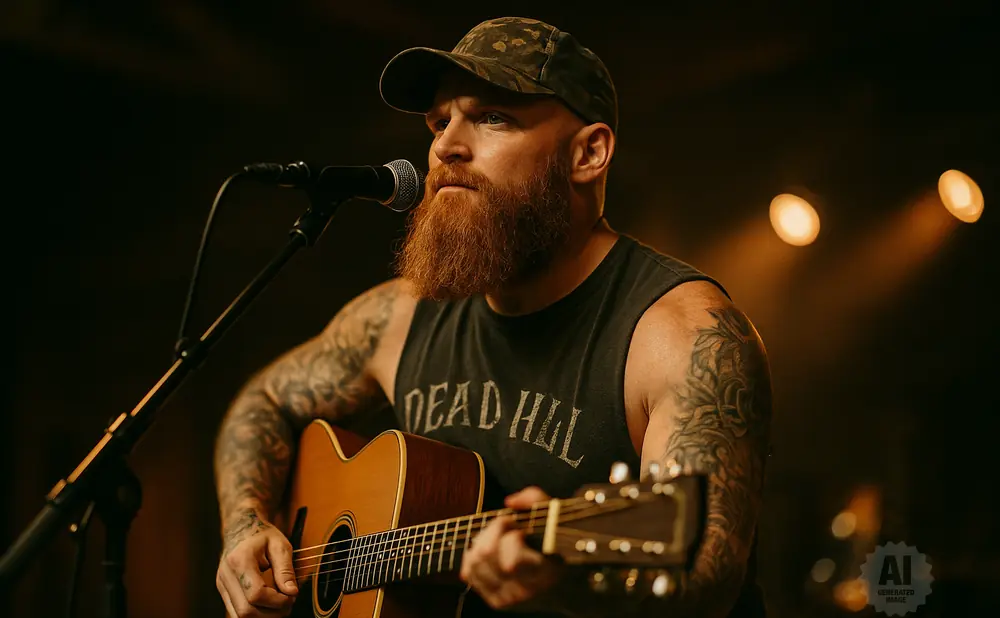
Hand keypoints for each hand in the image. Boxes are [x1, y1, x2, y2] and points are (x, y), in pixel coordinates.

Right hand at [216, 509, 298, 616]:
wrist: (241, 527)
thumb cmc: (262, 535)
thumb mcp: (280, 545)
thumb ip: (285, 569)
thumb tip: (291, 592)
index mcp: (240, 561)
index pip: (256, 594)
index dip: (277, 601)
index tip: (291, 595)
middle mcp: (226, 576)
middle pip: (245, 611)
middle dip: (271, 613)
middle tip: (288, 603)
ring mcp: (222, 585)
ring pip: (239, 616)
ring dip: (262, 616)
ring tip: (279, 605)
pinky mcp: (223, 591)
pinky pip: (236, 612)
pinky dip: (254, 613)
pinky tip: (267, 605)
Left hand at [460, 487, 561, 610]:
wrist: (562, 582)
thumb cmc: (555, 544)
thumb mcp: (554, 516)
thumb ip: (535, 498)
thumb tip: (509, 502)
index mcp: (545, 570)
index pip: (510, 552)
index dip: (507, 529)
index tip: (516, 525)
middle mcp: (525, 589)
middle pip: (486, 554)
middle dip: (490, 531)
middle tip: (503, 527)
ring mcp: (509, 598)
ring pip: (474, 563)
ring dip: (480, 543)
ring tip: (494, 537)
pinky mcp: (497, 602)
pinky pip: (470, 575)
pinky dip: (471, 558)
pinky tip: (485, 551)